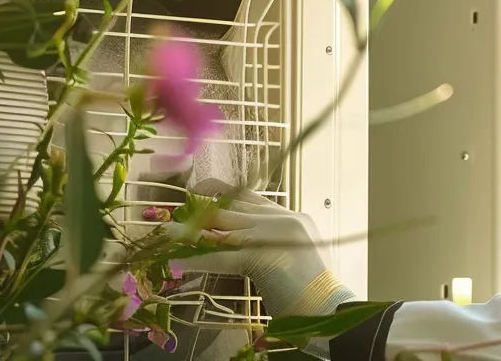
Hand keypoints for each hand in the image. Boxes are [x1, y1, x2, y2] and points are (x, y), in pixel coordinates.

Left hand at [170, 179, 356, 316]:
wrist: (332, 312)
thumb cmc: (315, 295)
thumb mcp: (294, 261)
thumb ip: (272, 247)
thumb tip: (236, 245)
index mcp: (295, 220)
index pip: (253, 198)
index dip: (225, 193)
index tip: (202, 189)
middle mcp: (285, 220)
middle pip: (235, 207)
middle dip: (203, 209)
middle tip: (179, 208)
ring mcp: (274, 235)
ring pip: (224, 228)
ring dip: (193, 232)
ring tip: (168, 232)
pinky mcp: (262, 256)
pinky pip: (221, 256)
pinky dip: (197, 258)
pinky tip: (177, 260)